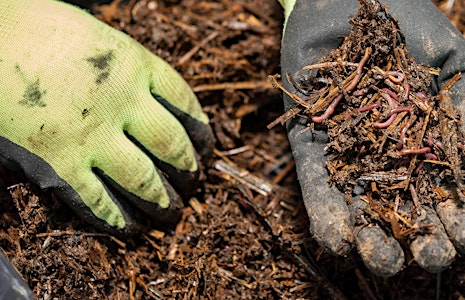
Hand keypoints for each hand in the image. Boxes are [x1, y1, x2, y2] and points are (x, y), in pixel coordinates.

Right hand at [0, 0, 214, 235]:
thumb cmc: (36, 29)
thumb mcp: (99, 38)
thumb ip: (130, 70)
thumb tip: (150, 102)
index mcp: (136, 65)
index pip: (185, 104)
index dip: (201, 132)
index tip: (206, 148)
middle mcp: (122, 102)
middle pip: (172, 146)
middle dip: (188, 171)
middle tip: (193, 184)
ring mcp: (92, 136)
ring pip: (143, 180)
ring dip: (161, 201)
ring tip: (170, 212)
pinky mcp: (58, 164)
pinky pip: (96, 201)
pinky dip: (117, 218)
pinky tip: (128, 228)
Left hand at [279, 0, 464, 275]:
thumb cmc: (409, 26)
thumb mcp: (454, 63)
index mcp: (428, 148)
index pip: (448, 197)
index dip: (459, 222)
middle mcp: (389, 161)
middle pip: (408, 216)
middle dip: (421, 242)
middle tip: (431, 255)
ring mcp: (349, 157)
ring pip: (363, 213)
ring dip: (374, 243)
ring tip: (384, 258)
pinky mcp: (311, 148)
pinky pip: (318, 189)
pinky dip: (327, 216)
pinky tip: (340, 240)